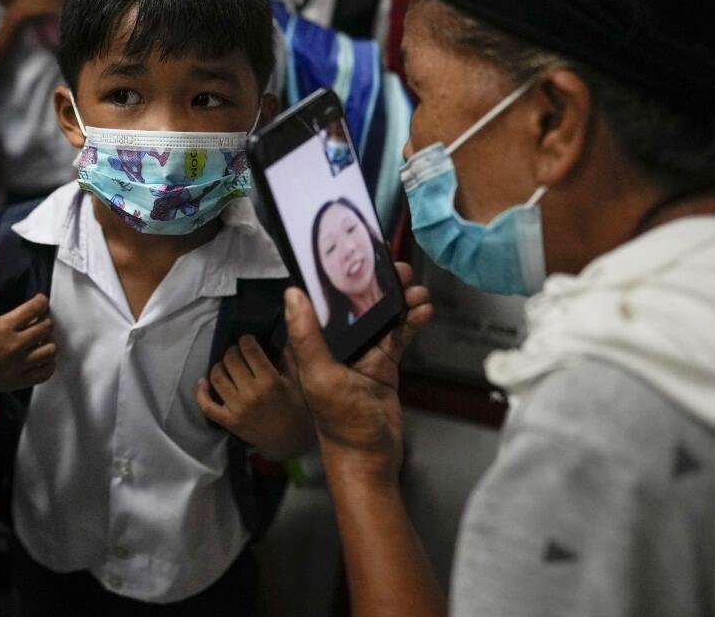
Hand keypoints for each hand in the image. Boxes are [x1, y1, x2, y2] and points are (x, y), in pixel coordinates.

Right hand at [0, 287, 56, 409]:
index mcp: (3, 327)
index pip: (34, 309)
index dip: (42, 301)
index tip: (41, 300)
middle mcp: (13, 345)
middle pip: (46, 327)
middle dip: (46, 320)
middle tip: (41, 319)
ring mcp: (17, 365)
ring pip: (50, 350)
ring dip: (49, 341)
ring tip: (43, 339)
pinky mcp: (18, 381)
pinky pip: (45, 372)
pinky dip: (49, 364)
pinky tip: (43, 358)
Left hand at [195, 335, 314, 460]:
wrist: (289, 443)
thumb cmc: (297, 410)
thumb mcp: (299, 383)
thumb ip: (290, 358)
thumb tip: (283, 336)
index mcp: (270, 381)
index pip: (250, 350)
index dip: (246, 340)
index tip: (247, 340)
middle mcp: (251, 393)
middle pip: (231, 360)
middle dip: (233, 351)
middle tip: (237, 352)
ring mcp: (237, 408)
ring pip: (217, 377)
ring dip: (219, 366)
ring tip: (226, 365)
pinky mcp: (228, 421)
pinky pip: (206, 405)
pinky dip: (201, 392)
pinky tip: (203, 382)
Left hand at [285, 263, 432, 484]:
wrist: (369, 456)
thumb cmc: (340, 423)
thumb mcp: (320, 375)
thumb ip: (306, 336)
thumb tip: (291, 294)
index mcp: (314, 344)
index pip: (324, 301)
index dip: (339, 277)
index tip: (358, 257)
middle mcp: (335, 345)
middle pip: (357, 304)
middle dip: (378, 285)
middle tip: (398, 269)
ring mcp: (361, 354)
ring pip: (381, 317)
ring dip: (400, 302)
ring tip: (416, 290)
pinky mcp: (383, 365)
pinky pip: (398, 336)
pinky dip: (411, 322)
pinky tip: (423, 312)